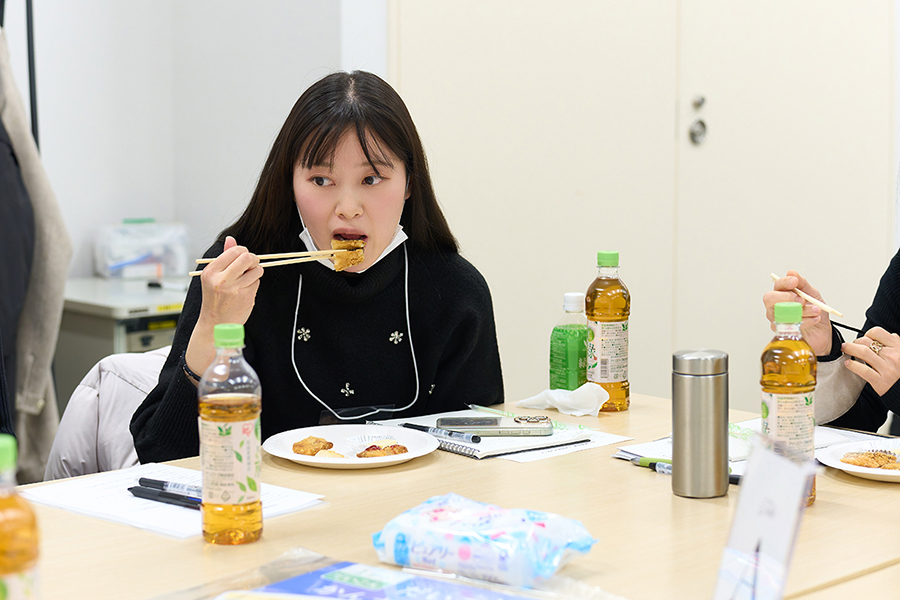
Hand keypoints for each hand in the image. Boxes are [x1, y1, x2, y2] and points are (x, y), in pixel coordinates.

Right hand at [185, 236, 262, 376]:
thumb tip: (231, 239)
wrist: (215, 324)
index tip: (244, 257)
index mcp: (211, 271)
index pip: (234, 251)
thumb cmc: (214, 298)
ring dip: (255, 272)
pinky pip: (257, 282)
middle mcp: (221, 279)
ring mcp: (235, 289)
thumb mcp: (213, 277)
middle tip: (251, 264)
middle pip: (247, 257)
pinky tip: (245, 291)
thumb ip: (224, 257)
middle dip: (253, 259)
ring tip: (247, 279)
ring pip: (256, 270)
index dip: (244, 251)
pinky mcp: (246, 297)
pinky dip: (254, 284)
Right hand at [763, 270, 831, 354]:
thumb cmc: (814, 311)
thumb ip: (802, 283)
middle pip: (770, 298)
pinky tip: (814, 319)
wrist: (822, 330)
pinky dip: (805, 321)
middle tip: (802, 300)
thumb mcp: (812, 294)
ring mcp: (777, 318)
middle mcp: (776, 306)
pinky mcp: (782, 331)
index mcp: (783, 294)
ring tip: (816, 310)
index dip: (784, 282)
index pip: (777, 285)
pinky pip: (789, 325)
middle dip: (787, 297)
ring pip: (781, 312)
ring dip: (802, 311)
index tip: (794, 281)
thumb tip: (791, 272)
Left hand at [842, 327, 899, 394]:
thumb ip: (889, 343)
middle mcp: (893, 356)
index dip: (867, 334)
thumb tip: (874, 336)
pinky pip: (864, 370)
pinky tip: (848, 363)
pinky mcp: (881, 381)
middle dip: (855, 342)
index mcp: (897, 347)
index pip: (877, 332)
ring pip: (863, 352)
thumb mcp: (899, 353)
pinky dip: (853, 365)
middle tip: (849, 346)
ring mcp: (887, 368)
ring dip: (849, 349)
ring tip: (845, 349)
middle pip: (866, 341)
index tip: (863, 339)